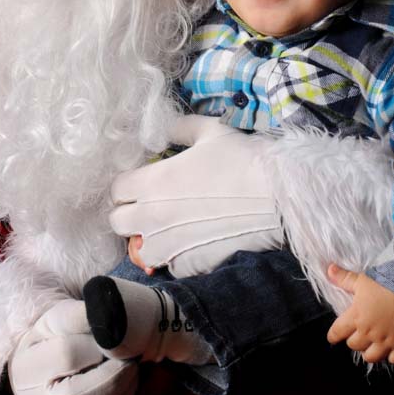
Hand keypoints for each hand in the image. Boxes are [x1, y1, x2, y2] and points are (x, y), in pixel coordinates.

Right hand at [9, 298, 137, 394]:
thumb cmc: (56, 337)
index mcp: (25, 365)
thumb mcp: (61, 317)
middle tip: (130, 360)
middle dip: (114, 378)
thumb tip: (107, 313)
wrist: (44, 366)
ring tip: (129, 374)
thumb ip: (81, 314)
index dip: (98, 344)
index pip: (66, 354)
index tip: (112, 336)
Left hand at [111, 114, 282, 277]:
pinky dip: (178, 257)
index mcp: (151, 183)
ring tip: (174, 229)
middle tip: (154, 206)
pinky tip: (197, 242)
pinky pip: (170, 265)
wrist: (278, 198)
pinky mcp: (188, 266)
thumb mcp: (210, 131)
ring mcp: (169, 246)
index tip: (145, 184)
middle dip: (131, 213)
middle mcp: (152, 217)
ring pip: (140, 249)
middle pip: (117, 222)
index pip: (116, 190)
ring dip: (151, 239)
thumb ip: (178, 128)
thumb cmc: (243, 159)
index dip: (128, 185)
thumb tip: (162, 128)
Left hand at [326, 264, 393, 363]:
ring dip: (369, 352)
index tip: (332, 337)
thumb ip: (344, 278)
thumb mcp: (362, 279)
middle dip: (353, 341)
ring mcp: (387, 341)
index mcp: (355, 317)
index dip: (333, 335)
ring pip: (372, 357)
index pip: (337, 332)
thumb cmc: (384, 283)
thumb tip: (329, 269)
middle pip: (354, 345)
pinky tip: (391, 351)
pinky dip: (391, 357)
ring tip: (371, 346)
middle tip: (357, 335)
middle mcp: (369, 333)